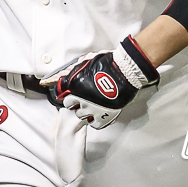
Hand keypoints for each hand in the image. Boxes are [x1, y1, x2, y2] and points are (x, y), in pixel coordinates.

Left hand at [41, 36, 158, 128]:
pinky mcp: (104, 116)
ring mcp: (92, 109)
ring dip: (84, 112)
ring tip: (90, 107)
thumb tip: (69, 74)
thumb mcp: (87, 62)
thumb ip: (76, 70)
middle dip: (74, 104)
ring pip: (81, 116)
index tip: (68, 96)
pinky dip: (95, 120)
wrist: (125, 72)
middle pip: (70, 107)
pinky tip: (97, 115)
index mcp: (75, 85)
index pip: (62, 97)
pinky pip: (94, 124)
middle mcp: (81, 99)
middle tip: (80, 101)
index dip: (66, 96)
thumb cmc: (108, 64)